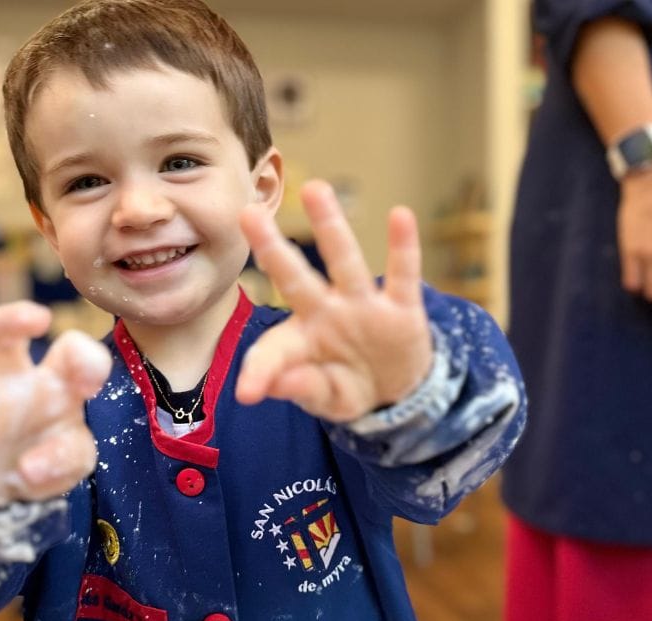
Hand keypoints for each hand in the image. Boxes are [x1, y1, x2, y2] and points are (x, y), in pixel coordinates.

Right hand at [0, 301, 111, 507]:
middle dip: (11, 322)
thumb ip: (68, 457)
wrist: (12, 486)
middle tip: (33, 317)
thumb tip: (29, 466)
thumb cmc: (51, 451)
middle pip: (3, 340)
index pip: (70, 353)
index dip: (83, 360)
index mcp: (54, 381)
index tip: (89, 380)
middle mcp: (11, 384)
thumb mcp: (74, 456)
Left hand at [235, 180, 432, 421]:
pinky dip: (403, 247)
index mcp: (300, 340)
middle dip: (273, 248)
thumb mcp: (327, 399)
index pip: (273, 349)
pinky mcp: (402, 310)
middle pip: (296, 277)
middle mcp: (327, 313)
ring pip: (345, 262)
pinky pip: (403, 275)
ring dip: (331, 227)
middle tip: (247, 213)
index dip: (260, 370)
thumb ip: (303, 389)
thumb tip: (275, 385)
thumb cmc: (347, 387)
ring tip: (317, 190)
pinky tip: (400, 216)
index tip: (247, 392)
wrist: (396, 391)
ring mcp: (364, 307)